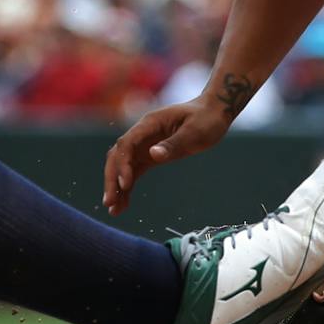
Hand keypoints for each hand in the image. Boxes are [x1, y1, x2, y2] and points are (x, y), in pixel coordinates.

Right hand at [102, 91, 237, 214]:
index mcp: (150, 124)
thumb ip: (174, 144)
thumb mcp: (194, 132)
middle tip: (110, 202)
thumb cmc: (205, 119)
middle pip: (118, 156)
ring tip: (113, 210)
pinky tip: (124, 203)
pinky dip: (127, 187)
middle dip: (112, 179)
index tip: (125, 184)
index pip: (127, 144)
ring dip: (116, 186)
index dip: (122, 164)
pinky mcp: (150, 155)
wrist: (213, 113)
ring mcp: (144, 145)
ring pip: (122, 166)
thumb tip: (153, 154)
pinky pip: (134, 171)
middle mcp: (142, 134)